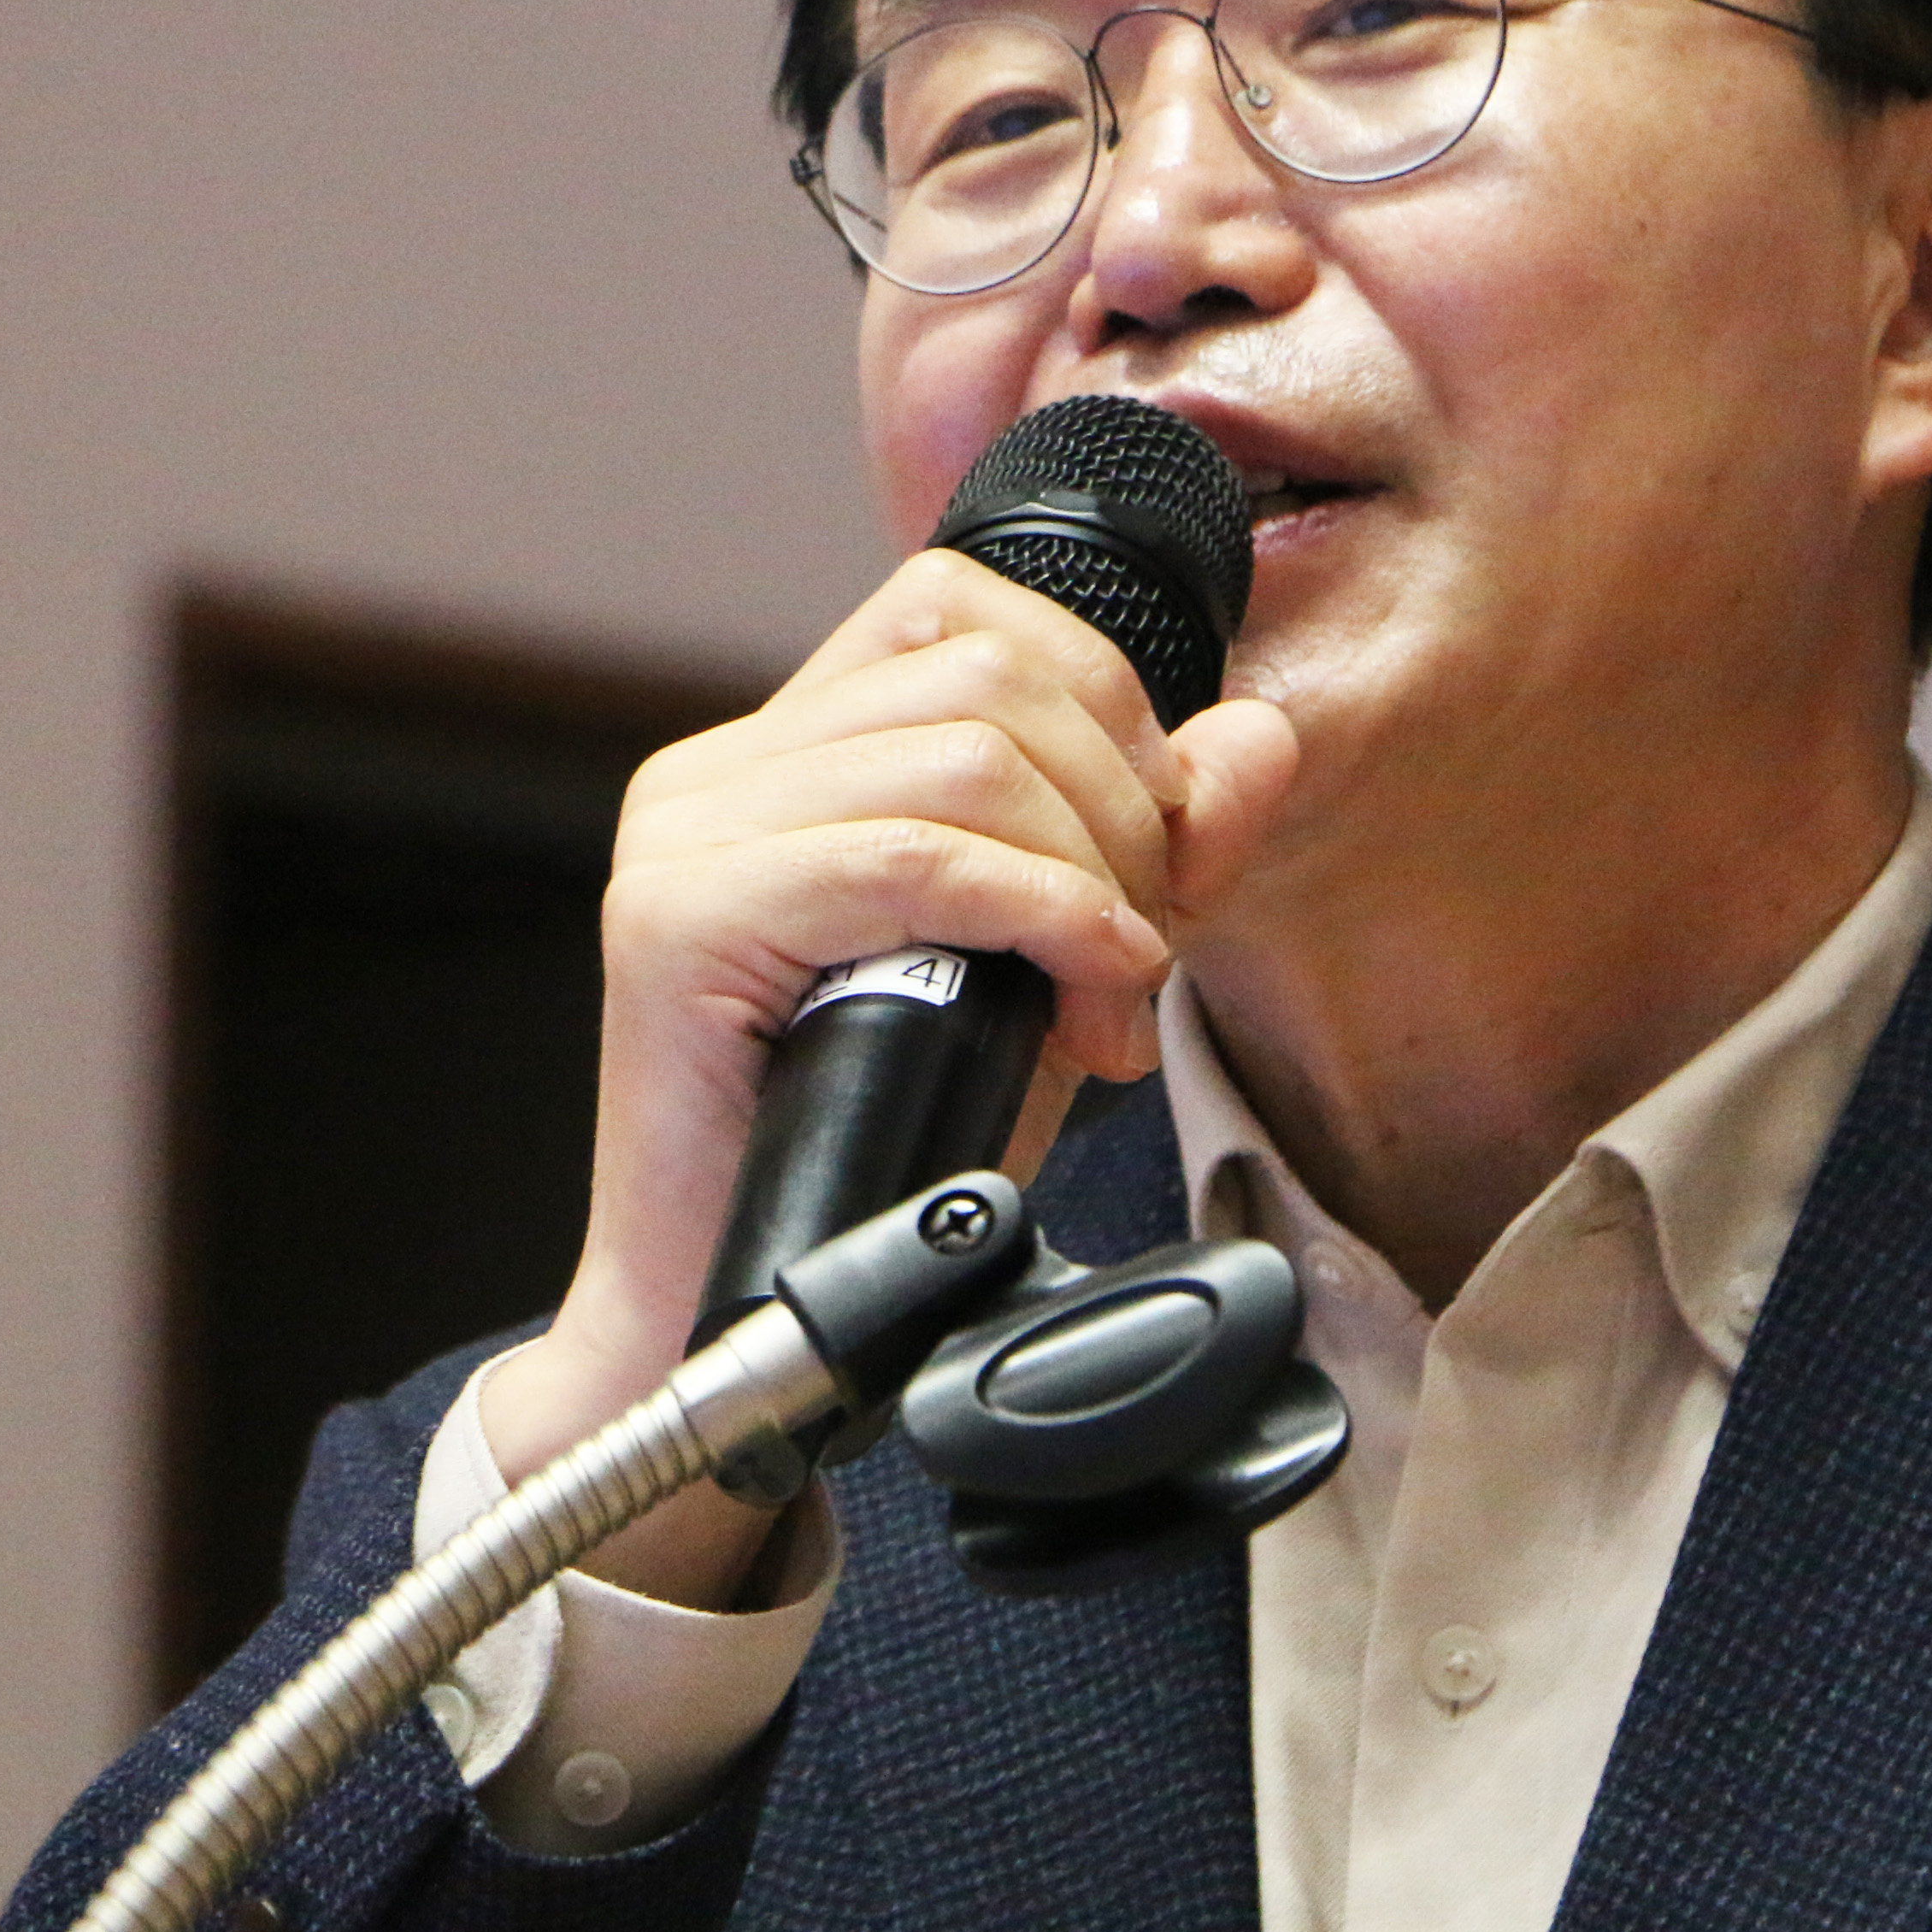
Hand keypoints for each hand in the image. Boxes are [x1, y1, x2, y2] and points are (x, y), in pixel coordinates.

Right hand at [476, 547, 1297, 1603]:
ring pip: (967, 754)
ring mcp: (683, 835)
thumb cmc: (890, 1152)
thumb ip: (1160, 850)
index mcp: (784, 753)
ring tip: (1103, 1004)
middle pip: (990, 675)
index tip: (1145, 865)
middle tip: (1137, 962)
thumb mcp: (1061, 973)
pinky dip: (1044, 917)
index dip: (1103, 708)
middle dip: (1121, 811)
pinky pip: (914, 857)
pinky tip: (1084, 1000)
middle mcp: (715, 771)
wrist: (744, 1319)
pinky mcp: (674, 917)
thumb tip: (1256, 736)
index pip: (966, 611)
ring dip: (1090, 881)